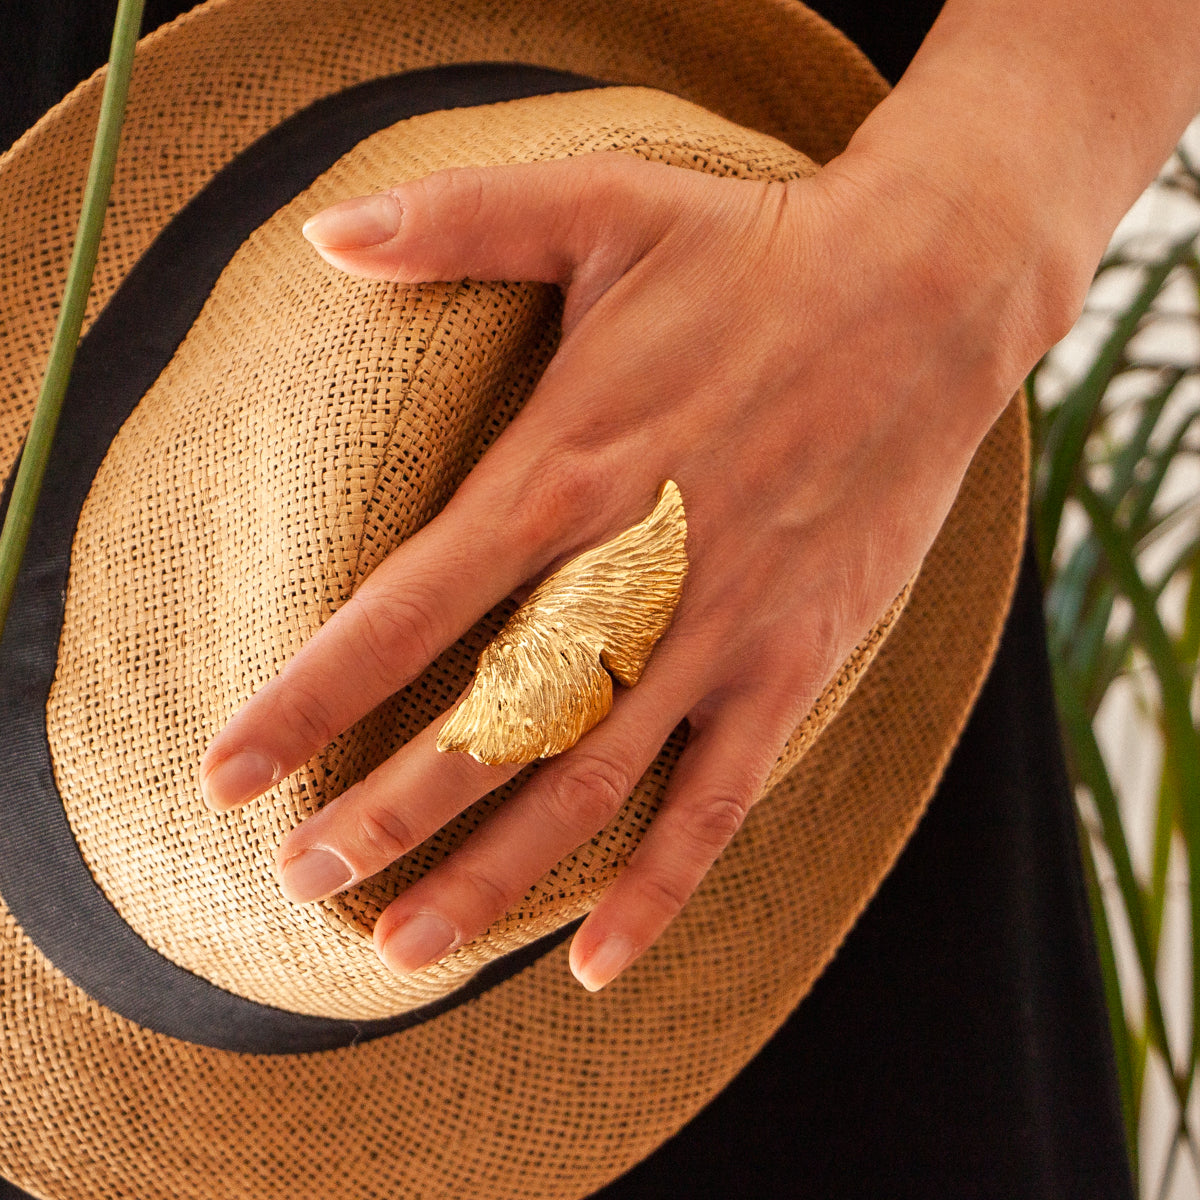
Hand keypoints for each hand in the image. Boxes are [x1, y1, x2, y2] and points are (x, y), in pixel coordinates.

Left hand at [199, 144, 1072, 989]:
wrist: (928, 293)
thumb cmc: (753, 254)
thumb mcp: (601, 205)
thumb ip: (455, 217)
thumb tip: (318, 228)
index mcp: (568, 470)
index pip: (407, 610)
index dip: (310, 698)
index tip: (228, 773)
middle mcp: (638, 572)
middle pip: (491, 723)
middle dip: (385, 812)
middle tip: (297, 883)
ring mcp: (725, 630)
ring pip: (592, 785)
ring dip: (492, 875)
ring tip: (400, 948)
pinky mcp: (797, 658)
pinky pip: (723, 797)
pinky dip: (662, 885)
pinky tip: (597, 959)